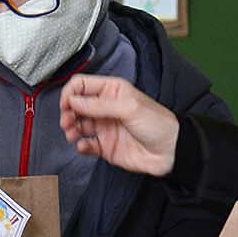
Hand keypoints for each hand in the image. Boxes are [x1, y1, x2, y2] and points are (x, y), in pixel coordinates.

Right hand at [59, 74, 179, 176]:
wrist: (171, 151)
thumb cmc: (158, 123)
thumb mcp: (129, 107)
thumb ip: (99, 105)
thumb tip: (74, 101)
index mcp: (112, 91)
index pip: (82, 85)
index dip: (70, 93)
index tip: (67, 104)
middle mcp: (106, 107)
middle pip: (76, 105)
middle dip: (67, 113)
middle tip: (68, 122)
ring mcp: (105, 127)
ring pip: (77, 125)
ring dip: (70, 129)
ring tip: (72, 134)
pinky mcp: (105, 146)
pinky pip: (86, 144)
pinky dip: (80, 145)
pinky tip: (84, 145)